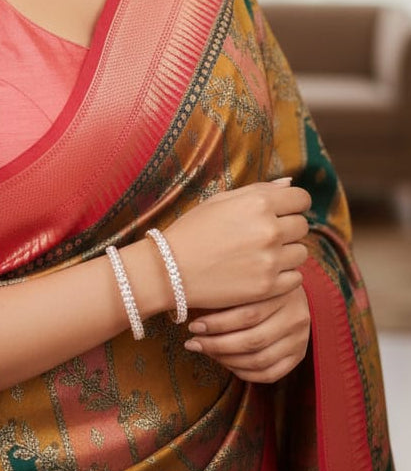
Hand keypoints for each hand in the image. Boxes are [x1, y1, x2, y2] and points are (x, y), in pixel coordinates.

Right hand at [163, 180, 310, 310]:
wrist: (170, 270)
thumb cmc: (193, 230)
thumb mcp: (220, 200)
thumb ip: (259, 190)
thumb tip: (288, 183)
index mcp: (258, 203)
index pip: (301, 199)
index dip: (293, 204)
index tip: (283, 211)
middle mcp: (269, 230)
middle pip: (302, 225)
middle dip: (288, 227)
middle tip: (265, 234)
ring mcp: (270, 260)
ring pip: (301, 253)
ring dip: (287, 252)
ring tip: (262, 254)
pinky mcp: (268, 287)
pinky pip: (296, 278)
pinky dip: (284, 275)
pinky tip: (263, 271)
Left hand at [182, 285, 310, 382]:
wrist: (288, 289)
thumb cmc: (256, 283)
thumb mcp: (246, 279)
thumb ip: (228, 291)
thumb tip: (189, 303)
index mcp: (283, 293)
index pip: (247, 315)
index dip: (217, 324)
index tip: (194, 326)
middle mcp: (296, 316)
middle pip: (253, 340)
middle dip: (217, 345)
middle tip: (193, 343)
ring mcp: (300, 339)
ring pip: (259, 360)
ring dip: (227, 360)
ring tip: (206, 352)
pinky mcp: (299, 356)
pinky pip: (270, 374)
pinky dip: (244, 373)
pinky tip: (226, 363)